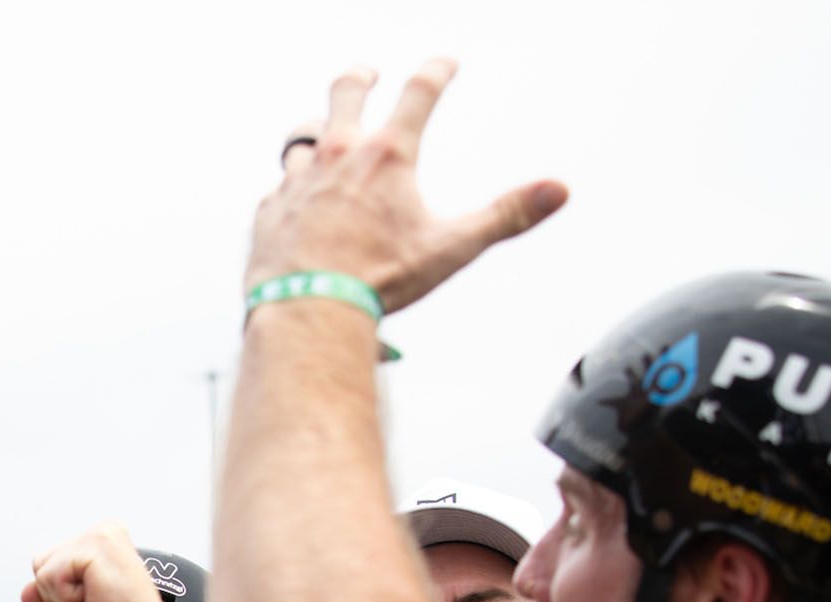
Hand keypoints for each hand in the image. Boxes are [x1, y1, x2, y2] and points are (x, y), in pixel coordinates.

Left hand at [21, 525, 194, 601]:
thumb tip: (28, 588)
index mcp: (99, 549)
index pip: (48, 565)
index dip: (57, 599)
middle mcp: (102, 535)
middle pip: (40, 562)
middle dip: (56, 597)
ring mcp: (102, 534)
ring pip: (43, 568)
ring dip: (62, 599)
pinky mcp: (100, 542)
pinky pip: (51, 574)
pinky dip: (66, 599)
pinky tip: (97, 601)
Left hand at [250, 62, 566, 313]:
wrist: (307, 310)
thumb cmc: (380, 281)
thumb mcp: (451, 248)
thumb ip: (506, 216)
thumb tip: (560, 190)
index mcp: (386, 156)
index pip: (418, 93)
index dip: (436, 71)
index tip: (445, 62)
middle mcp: (337, 156)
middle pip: (344, 93)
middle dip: (359, 79)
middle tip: (367, 74)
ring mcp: (298, 181)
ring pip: (302, 139)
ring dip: (315, 135)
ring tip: (323, 139)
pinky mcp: (270, 212)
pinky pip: (279, 190)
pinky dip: (291, 192)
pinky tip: (297, 204)